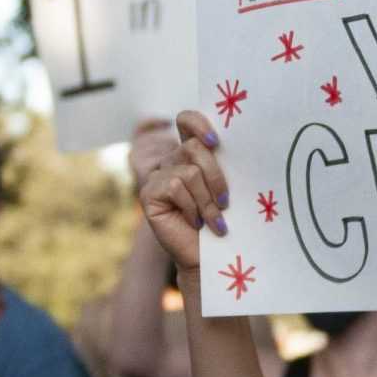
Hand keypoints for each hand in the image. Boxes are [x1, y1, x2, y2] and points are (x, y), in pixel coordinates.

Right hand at [138, 110, 229, 276]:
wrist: (208, 256)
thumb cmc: (220, 221)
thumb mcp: (224, 187)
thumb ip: (221, 163)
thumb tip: (227, 143)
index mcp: (190, 154)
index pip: (186, 120)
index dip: (198, 123)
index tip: (215, 141)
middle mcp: (171, 160)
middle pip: (193, 147)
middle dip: (215, 175)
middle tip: (225, 201)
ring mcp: (157, 176)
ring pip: (189, 171)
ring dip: (207, 200)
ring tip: (214, 220)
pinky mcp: (148, 193)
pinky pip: (175, 186)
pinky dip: (191, 207)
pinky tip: (194, 222)